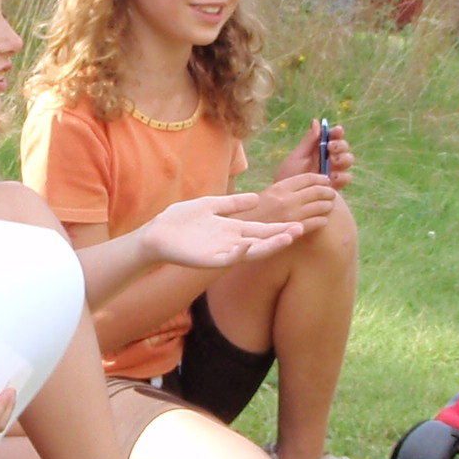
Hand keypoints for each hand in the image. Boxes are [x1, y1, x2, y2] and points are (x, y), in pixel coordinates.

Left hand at [138, 192, 305, 267]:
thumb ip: (233, 204)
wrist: (157, 234)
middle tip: (301, 229)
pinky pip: (228, 259)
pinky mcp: (209, 260)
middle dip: (281, 236)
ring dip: (268, 245)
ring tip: (286, 238)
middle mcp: (231, 242)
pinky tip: (249, 244)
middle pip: (262, 241)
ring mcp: (222, 252)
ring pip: (251, 252)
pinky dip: (239, 252)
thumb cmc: (180, 220)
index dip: (278, 227)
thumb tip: (257, 198)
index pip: (261, 229)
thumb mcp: (210, 206)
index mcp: (232, 230)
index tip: (298, 221)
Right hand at [251, 172, 339, 230]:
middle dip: (328, 191)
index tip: (325, 180)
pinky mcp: (294, 229)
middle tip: (332, 193)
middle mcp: (287, 199)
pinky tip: (324, 220)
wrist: (244, 230)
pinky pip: (316, 223)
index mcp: (280, 187)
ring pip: (320, 206)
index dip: (320, 178)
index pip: (308, 178)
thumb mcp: (270, 193)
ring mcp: (292, 215)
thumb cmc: (257, 212)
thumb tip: (310, 184)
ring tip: (329, 205)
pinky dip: (323, 220)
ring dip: (328, 205)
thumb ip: (288, 188)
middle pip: (317, 191)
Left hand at [273, 120, 353, 188]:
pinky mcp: (336, 186)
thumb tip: (317, 121)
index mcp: (319, 148)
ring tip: (332, 161)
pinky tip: (332, 177)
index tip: (336, 131)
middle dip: (340, 145)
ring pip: (348, 160)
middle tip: (330, 147)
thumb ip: (308, 141)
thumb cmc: (288, 177)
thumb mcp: (297, 157)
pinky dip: (342, 175)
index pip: (333, 136)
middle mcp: (329, 158)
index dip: (337, 132)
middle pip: (344, 147)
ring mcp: (334, 171)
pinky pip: (347, 178)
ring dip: (344, 158)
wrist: (285, 200)